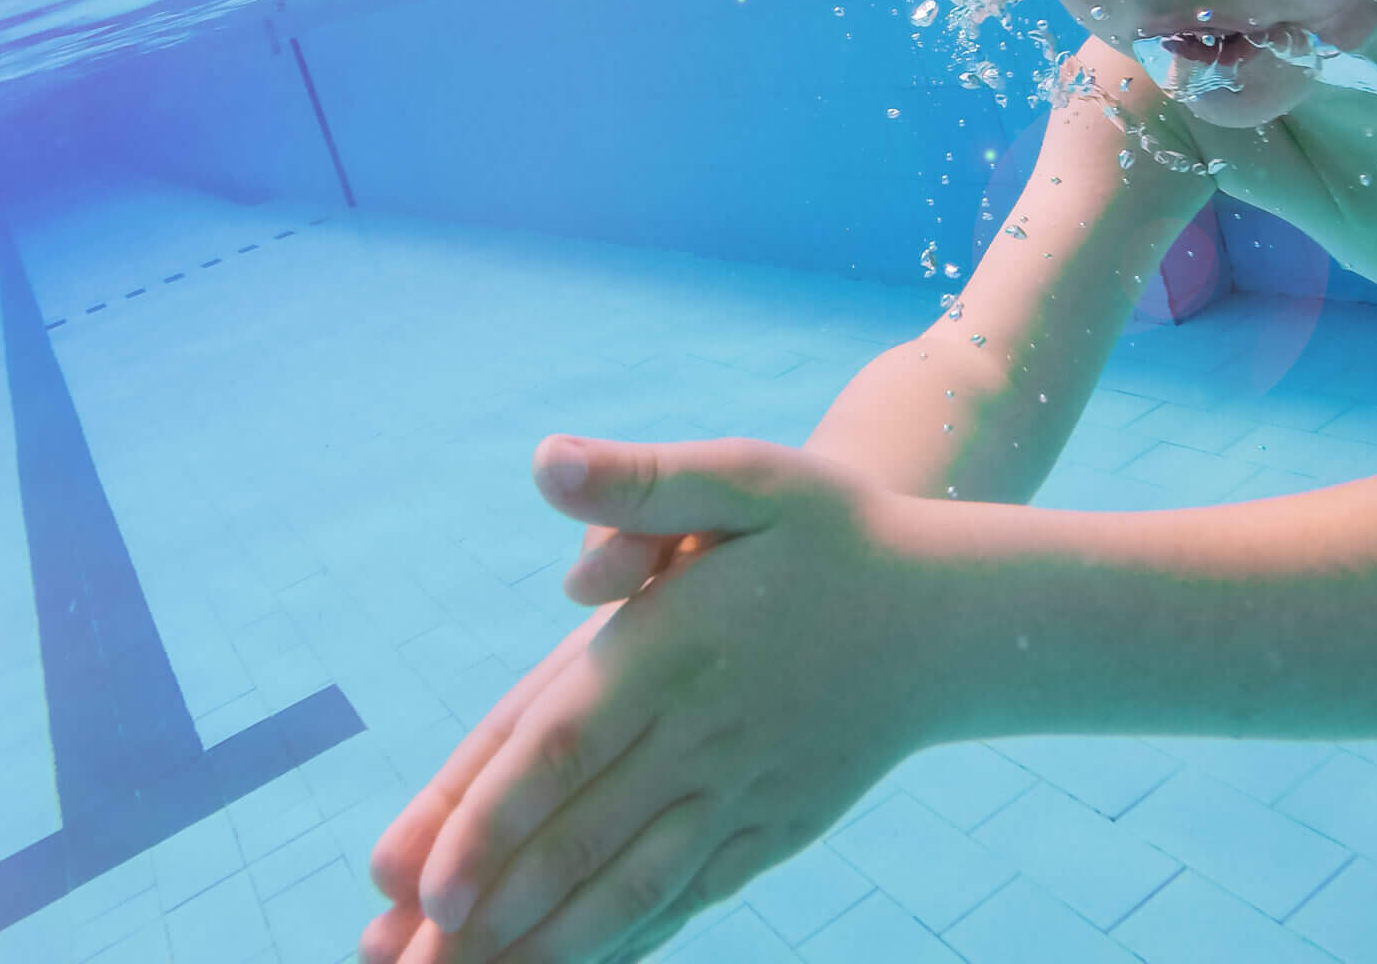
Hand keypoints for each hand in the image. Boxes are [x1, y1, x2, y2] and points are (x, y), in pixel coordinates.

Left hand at [364, 435, 939, 962]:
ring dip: (542, 943)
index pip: (559, 748)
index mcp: (672, 651)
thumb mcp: (747, 475)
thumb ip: (643, 478)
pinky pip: (686, 896)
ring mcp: (740, 796)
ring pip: (628, 886)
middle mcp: (700, 737)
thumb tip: (544, 461)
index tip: (421, 884)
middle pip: (576, 838)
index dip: (486, 820)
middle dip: (485, 912)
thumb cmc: (837, 531)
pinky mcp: (773, 829)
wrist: (955, 611)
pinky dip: (624, 937)